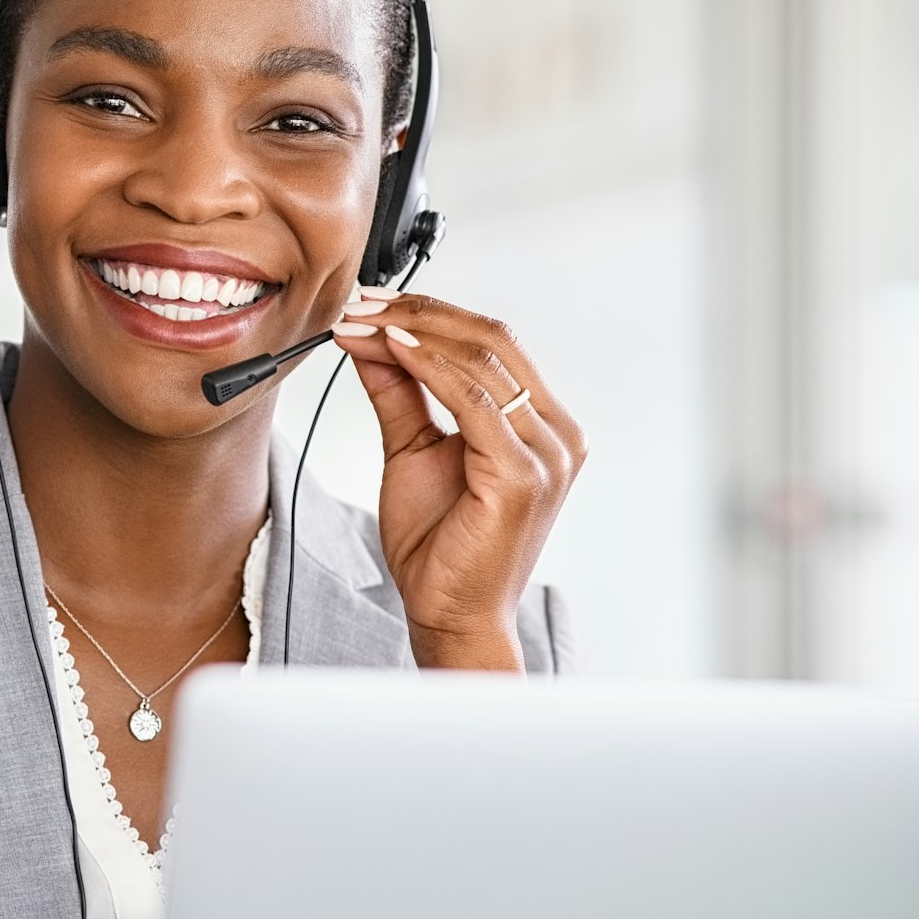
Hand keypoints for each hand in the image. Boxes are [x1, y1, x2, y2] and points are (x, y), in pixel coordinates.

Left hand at [330, 288, 584, 670]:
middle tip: (362, 304)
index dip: (431, 313)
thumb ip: (400, 394)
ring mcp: (548, 454)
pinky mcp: (524, 477)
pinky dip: (429, 368)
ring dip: (414, 334)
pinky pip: (474, 402)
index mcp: (542, 423)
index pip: (492, 343)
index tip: (371, 304)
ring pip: (483, 362)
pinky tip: (392, 351)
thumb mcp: (412, 450)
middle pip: (492, 341)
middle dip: (419, 314)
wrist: (450, 614)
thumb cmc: (441, 544)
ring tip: (363, 323)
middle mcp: (556, 433)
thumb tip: (372, 339)